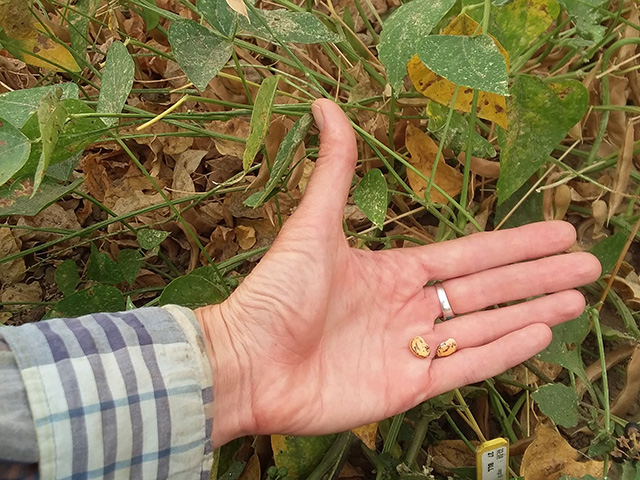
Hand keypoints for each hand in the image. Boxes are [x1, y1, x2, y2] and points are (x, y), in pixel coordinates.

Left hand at [195, 99, 600, 446]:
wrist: (246, 362)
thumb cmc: (275, 294)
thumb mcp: (313, 225)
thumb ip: (335, 170)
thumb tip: (327, 107)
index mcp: (393, 272)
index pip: (468, 256)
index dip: (514, 245)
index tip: (557, 232)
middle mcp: (408, 310)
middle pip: (486, 290)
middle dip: (537, 277)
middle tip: (587, 266)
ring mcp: (410, 351)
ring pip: (483, 328)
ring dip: (530, 313)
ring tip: (574, 301)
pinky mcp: (406, 388)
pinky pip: (465, 368)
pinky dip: (503, 353)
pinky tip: (538, 337)